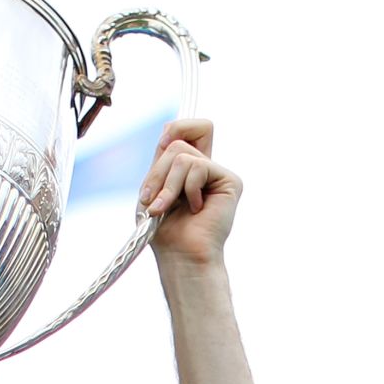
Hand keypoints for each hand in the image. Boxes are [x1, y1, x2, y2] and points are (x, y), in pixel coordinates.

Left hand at [139, 119, 241, 268]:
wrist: (180, 255)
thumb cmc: (163, 230)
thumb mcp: (153, 187)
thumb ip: (163, 157)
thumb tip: (171, 131)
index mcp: (186, 167)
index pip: (182, 128)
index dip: (173, 130)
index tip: (162, 147)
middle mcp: (205, 166)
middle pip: (178, 139)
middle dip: (158, 172)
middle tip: (156, 201)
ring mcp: (218, 173)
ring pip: (183, 154)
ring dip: (168, 185)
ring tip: (169, 208)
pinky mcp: (230, 180)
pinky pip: (198, 166)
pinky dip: (187, 190)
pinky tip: (196, 209)